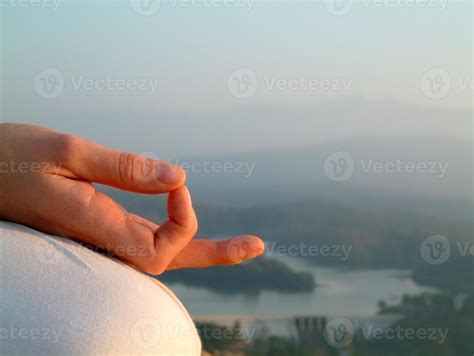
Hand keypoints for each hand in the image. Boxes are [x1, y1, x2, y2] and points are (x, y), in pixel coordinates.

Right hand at [0, 123, 263, 273]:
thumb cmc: (11, 158)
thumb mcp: (67, 151)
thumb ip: (123, 168)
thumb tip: (180, 177)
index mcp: (95, 226)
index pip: (161, 249)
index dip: (182, 217)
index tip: (175, 181)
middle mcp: (102, 238)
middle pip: (171, 260)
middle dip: (215, 253)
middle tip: (258, 246)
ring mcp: (101, 234)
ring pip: (159, 250)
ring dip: (202, 246)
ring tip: (245, 244)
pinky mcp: (98, 222)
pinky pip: (143, 235)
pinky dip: (173, 230)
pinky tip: (186, 221)